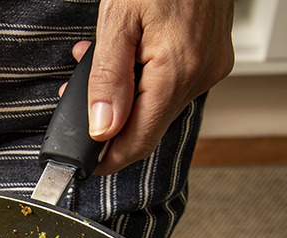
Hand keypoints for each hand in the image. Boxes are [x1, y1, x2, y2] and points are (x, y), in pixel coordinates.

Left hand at [76, 0, 234, 175]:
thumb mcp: (117, 23)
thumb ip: (106, 79)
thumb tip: (101, 127)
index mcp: (178, 73)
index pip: (138, 141)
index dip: (107, 159)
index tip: (84, 166)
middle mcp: (200, 75)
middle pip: (146, 125)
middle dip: (108, 121)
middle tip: (76, 103)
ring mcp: (209, 66)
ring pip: (156, 104)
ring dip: (122, 97)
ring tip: (92, 71)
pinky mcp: (210, 56)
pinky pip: (170, 82)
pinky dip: (141, 79)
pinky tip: (122, 60)